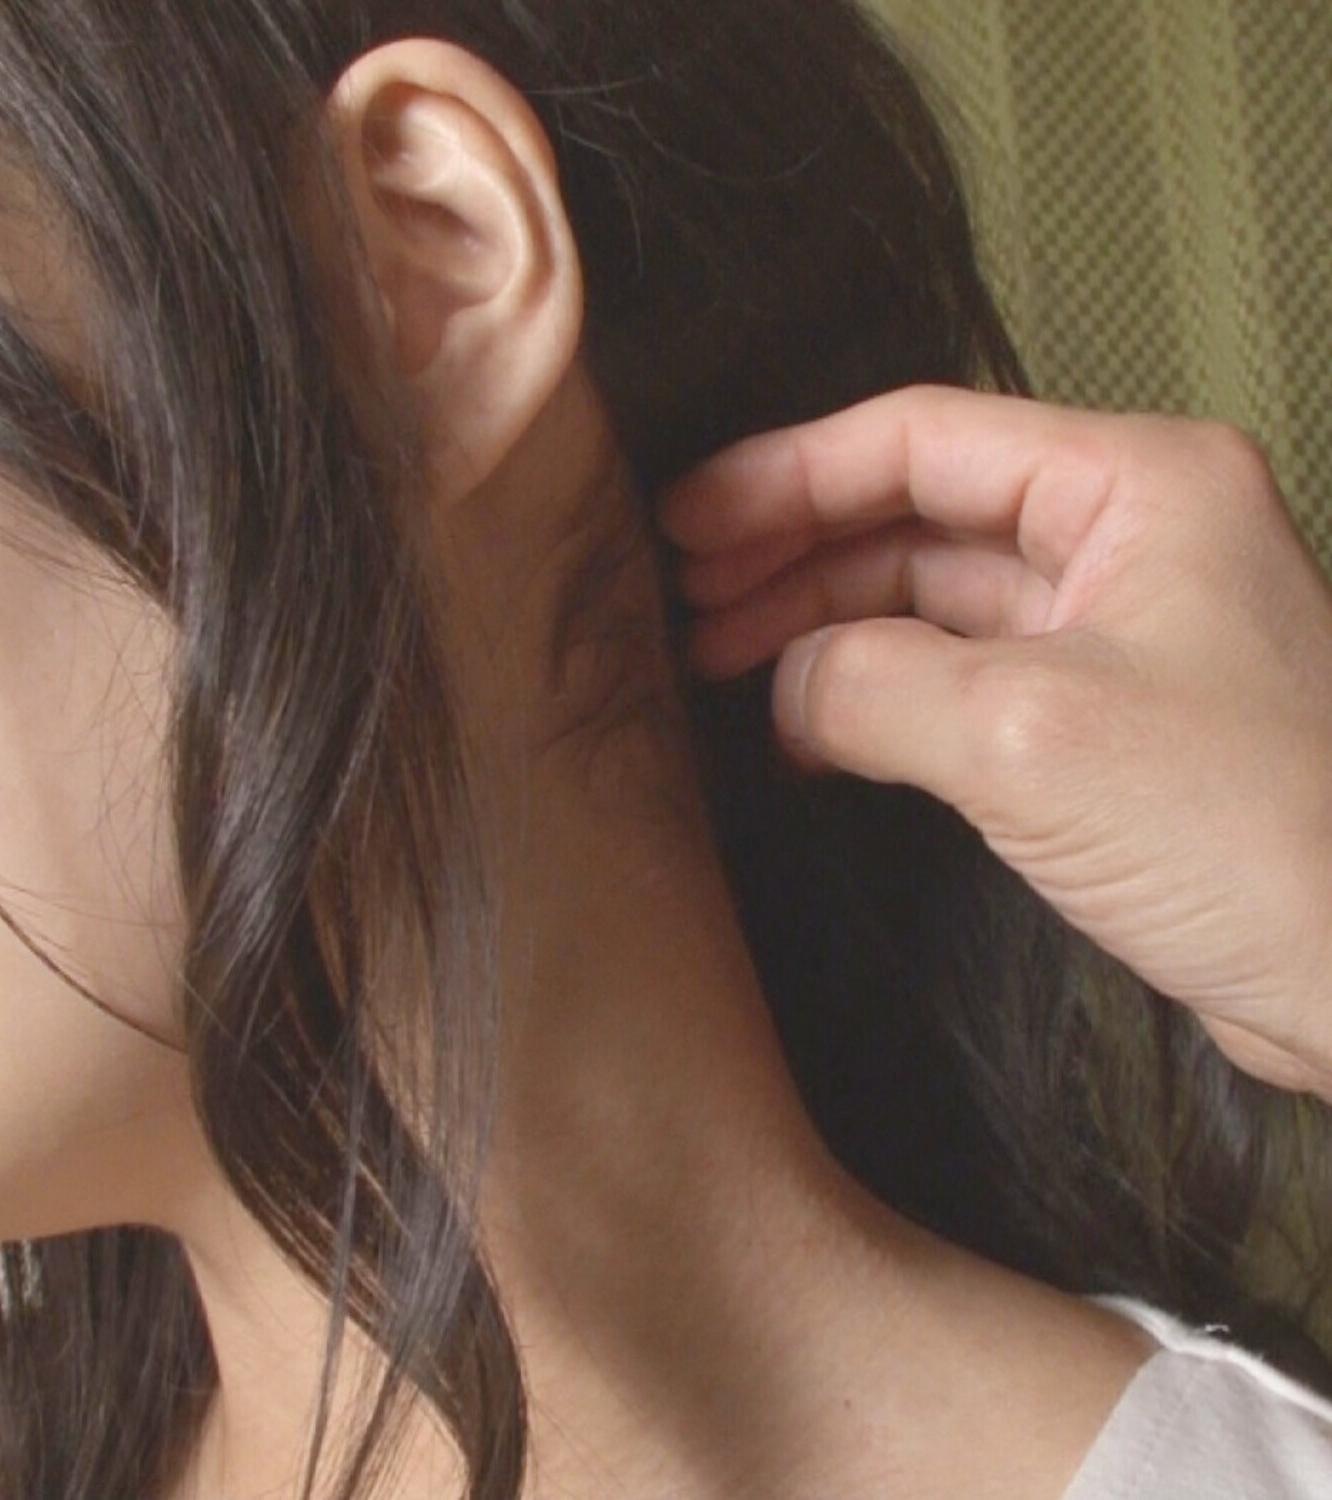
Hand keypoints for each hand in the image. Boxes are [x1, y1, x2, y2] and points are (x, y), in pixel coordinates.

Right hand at [661, 386, 1331, 1100]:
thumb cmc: (1254, 833)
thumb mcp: (1028, 734)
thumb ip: (871, 685)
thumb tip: (784, 686)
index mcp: (1137, 484)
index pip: (921, 438)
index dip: (783, 476)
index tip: (681, 524)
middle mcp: (1130, 537)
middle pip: (916, 512)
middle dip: (791, 553)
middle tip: (683, 607)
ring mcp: (1121, 633)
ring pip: (931, 598)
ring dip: (821, 626)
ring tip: (719, 668)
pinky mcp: (1110, 725)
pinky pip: (959, 680)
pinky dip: (871, 697)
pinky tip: (802, 731)